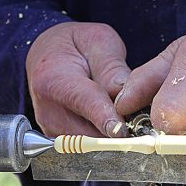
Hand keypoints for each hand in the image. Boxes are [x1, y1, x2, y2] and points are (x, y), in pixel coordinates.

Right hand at [26, 22, 129, 136]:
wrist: (49, 55)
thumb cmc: (74, 45)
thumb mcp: (97, 41)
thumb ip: (112, 68)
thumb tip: (126, 97)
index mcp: (53, 80)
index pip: (85, 104)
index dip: (107, 118)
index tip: (124, 132)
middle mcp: (47, 110)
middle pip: (89, 131)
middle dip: (116, 129)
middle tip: (138, 116)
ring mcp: (51, 127)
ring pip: (91, 142)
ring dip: (110, 134)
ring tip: (121, 112)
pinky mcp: (58, 138)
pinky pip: (86, 144)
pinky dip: (102, 135)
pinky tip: (108, 119)